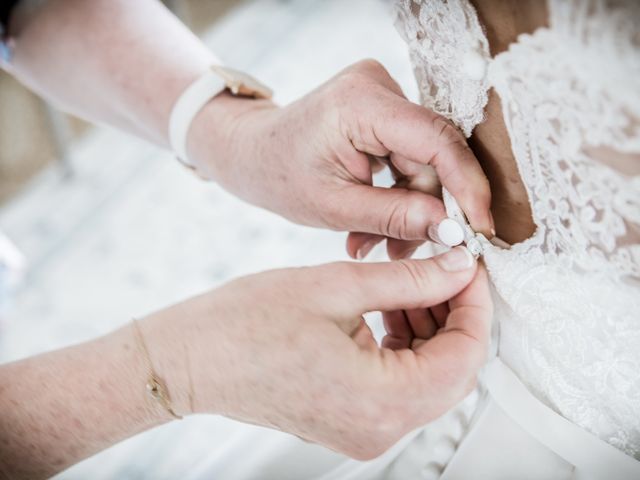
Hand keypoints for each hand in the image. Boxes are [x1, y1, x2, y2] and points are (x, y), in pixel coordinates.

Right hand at [145, 246, 491, 458]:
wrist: (191, 359)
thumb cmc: (246, 323)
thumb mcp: (337, 287)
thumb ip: (410, 279)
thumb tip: (460, 268)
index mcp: (380, 399)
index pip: (465, 355)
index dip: (475, 304)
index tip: (469, 265)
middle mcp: (380, 429)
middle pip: (453, 372)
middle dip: (455, 315)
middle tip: (443, 268)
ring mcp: (365, 433)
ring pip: (429, 380)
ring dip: (431, 330)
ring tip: (410, 285)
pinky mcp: (351, 424)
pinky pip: (401, 388)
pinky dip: (406, 349)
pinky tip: (389, 312)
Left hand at [188, 60, 492, 258]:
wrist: (254, 153)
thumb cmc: (280, 176)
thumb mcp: (334, 207)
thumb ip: (395, 217)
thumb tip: (451, 231)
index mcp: (360, 102)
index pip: (436, 140)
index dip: (467, 185)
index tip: (480, 228)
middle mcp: (377, 86)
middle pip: (431, 156)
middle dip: (424, 209)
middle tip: (404, 251)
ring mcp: (382, 94)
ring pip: (422, 162)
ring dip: (406, 208)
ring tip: (372, 243)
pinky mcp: (383, 110)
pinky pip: (409, 157)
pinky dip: (396, 194)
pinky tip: (372, 224)